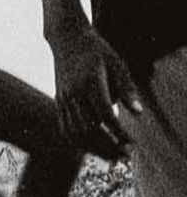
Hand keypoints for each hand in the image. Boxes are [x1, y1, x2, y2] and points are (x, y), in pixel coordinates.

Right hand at [46, 25, 142, 151]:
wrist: (67, 39)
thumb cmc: (96, 51)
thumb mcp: (117, 64)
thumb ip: (127, 89)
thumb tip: (138, 113)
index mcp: (90, 83)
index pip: (104, 115)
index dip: (118, 133)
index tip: (131, 143)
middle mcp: (74, 93)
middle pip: (88, 129)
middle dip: (107, 146)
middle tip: (124, 157)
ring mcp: (63, 98)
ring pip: (74, 132)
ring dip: (93, 148)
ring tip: (110, 156)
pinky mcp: (58, 101)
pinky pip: (64, 127)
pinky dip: (77, 142)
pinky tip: (91, 148)